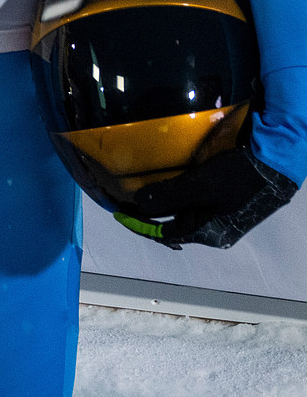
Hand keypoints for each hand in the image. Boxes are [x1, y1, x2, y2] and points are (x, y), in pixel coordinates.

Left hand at [123, 142, 298, 248]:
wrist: (276, 162)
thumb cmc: (239, 177)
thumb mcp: (200, 186)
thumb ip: (168, 196)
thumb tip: (138, 203)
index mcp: (207, 232)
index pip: (163, 234)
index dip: (139, 224)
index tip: (119, 213)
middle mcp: (213, 228)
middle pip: (172, 223)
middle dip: (149, 213)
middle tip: (127, 198)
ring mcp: (220, 214)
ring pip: (183, 212)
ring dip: (163, 202)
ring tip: (143, 189)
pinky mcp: (224, 200)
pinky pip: (194, 201)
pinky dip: (178, 194)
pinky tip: (170, 181)